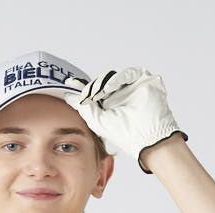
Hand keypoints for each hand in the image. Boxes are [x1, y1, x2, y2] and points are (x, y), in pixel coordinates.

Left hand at [62, 67, 187, 173]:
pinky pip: (127, 73)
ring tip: (95, 95)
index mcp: (110, 104)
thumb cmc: (125, 134)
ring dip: (101, 84)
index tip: (69, 82)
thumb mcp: (97, 121)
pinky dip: (116, 79)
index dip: (82, 87)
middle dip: (91, 88)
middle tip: (84, 94)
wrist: (147, 138)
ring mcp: (132, 86)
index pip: (95, 91)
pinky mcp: (143, 80)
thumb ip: (83, 108)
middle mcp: (121, 94)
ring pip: (112, 77)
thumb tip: (68, 96)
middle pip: (102, 82)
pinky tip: (107, 89)